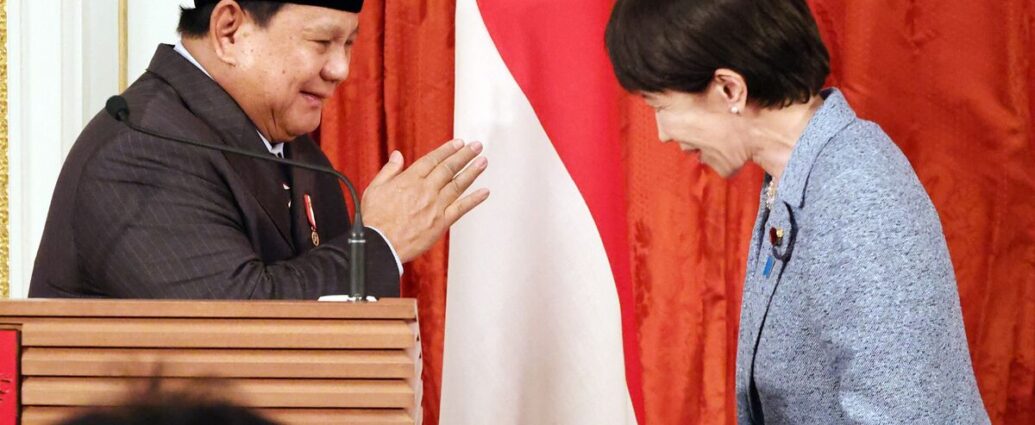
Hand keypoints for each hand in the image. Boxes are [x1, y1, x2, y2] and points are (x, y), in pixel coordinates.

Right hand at [361, 139, 489, 262]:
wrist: (380, 245)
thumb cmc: (375, 219)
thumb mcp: (375, 189)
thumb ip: (389, 170)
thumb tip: (398, 155)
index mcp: (409, 180)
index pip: (433, 160)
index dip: (447, 150)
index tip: (459, 143)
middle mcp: (425, 190)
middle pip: (448, 168)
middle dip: (464, 155)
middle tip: (477, 146)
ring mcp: (435, 206)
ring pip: (457, 185)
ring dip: (472, 172)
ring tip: (483, 162)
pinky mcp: (441, 223)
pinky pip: (461, 208)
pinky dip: (474, 199)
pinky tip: (484, 192)